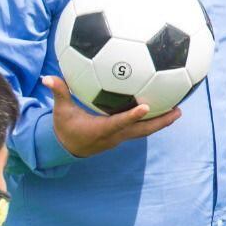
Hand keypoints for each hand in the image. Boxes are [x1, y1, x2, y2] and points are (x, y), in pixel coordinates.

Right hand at [44, 76, 181, 157]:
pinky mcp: (122, 135)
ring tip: (178, 111)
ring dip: (161, 122)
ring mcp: (120, 137)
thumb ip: (59, 93)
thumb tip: (48, 77)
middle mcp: (114, 135)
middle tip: (178, 111)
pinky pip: (141, 128)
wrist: (67, 148)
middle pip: (141, 130)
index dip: (132, 116)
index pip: (118, 123)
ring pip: (144, 131)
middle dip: (160, 122)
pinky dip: (153, 121)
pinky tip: (164, 109)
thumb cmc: (65, 127)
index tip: (146, 106)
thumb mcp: (61, 111)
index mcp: (100, 130)